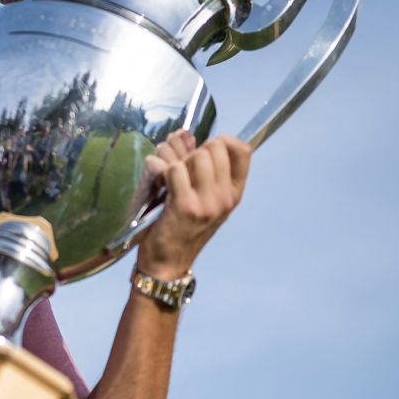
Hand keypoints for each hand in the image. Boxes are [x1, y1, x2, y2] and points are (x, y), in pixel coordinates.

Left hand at [138, 130, 250, 278]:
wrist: (166, 263)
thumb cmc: (181, 228)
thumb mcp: (203, 200)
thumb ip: (199, 168)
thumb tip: (184, 135)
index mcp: (233, 193)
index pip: (243, 150)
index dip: (222, 140)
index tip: (202, 148)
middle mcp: (224, 198)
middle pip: (214, 147)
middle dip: (190, 149)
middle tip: (176, 162)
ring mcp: (207, 202)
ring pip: (194, 156)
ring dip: (171, 156)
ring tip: (163, 170)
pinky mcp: (184, 206)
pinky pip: (173, 169)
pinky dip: (158, 168)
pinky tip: (155, 179)